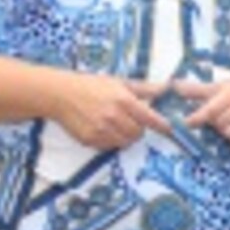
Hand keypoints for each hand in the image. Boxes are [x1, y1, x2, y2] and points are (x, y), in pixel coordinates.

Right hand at [50, 73, 168, 149]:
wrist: (60, 94)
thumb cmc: (90, 85)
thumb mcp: (119, 82)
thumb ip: (144, 88)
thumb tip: (166, 88)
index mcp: (123, 100)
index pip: (150, 118)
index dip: (162, 125)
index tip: (168, 128)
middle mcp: (113, 116)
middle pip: (138, 134)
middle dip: (139, 129)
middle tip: (131, 121)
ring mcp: (101, 130)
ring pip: (125, 142)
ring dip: (125, 136)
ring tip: (116, 124)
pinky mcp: (91, 140)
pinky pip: (109, 147)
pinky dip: (111, 140)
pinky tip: (103, 128)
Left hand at [179, 72, 229, 147]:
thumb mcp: (217, 86)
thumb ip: (194, 90)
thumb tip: (173, 86)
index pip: (211, 109)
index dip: (197, 117)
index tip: (186, 123)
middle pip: (219, 123)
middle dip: (212, 124)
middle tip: (212, 120)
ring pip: (229, 132)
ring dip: (222, 131)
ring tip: (223, 123)